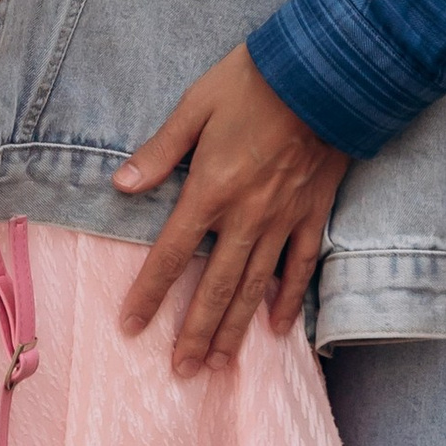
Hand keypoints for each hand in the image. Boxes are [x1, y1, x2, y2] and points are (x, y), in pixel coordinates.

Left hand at [113, 45, 347, 374]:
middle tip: (181, 372)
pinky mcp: (312, 215)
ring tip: (219, 365)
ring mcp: (282, 220)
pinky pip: (299, 268)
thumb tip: (122, 184)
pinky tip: (276, 329)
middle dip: (196, 332)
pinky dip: (288, 301)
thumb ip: (161, 150)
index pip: (171, 253)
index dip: (150, 293)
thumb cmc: (253, 82)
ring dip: (235, 330)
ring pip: (254, 287)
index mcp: (211, 189)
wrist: (323, 74)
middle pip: (215, 286)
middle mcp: (246, 216)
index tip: (131, 326)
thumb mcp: (196, 104)